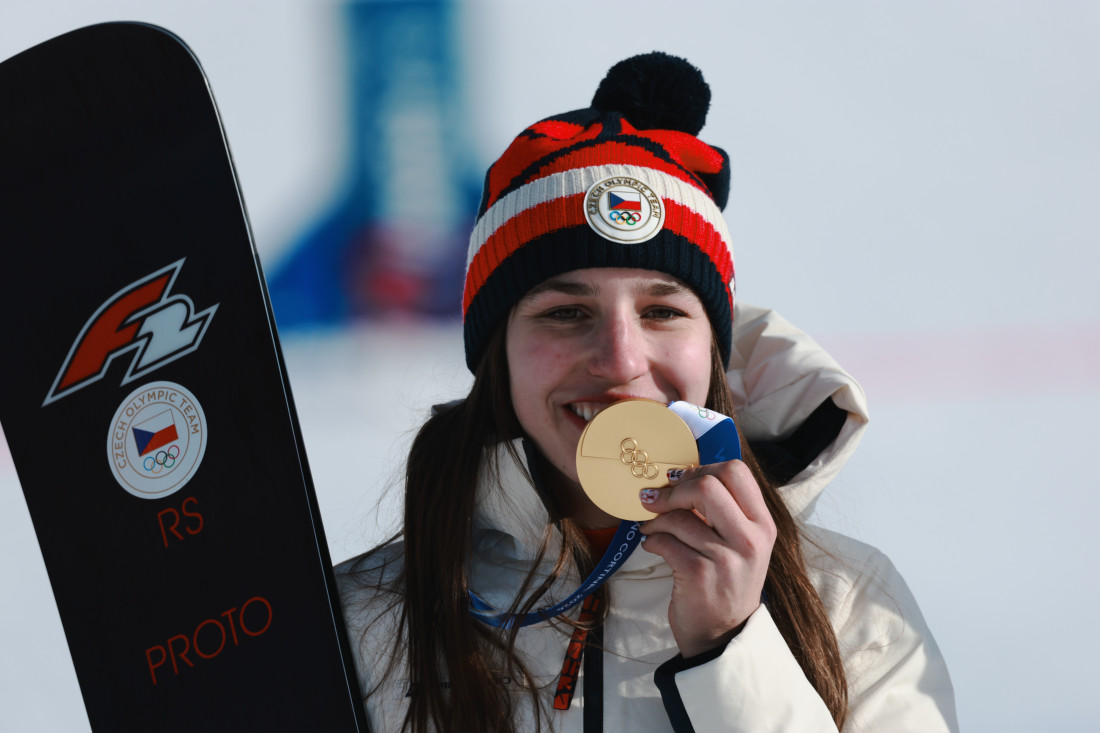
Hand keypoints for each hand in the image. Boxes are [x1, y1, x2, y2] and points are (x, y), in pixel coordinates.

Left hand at [638, 460, 775, 657]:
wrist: (723, 634)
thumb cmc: (725, 581)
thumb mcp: (739, 543)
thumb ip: (721, 510)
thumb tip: (679, 474)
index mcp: (762, 524)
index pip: (736, 471)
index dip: (701, 468)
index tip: (680, 480)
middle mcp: (750, 539)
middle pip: (708, 486)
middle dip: (674, 490)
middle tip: (657, 499)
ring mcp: (727, 559)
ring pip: (680, 517)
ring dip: (656, 519)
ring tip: (651, 527)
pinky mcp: (700, 576)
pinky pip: (666, 541)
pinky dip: (651, 540)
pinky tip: (652, 545)